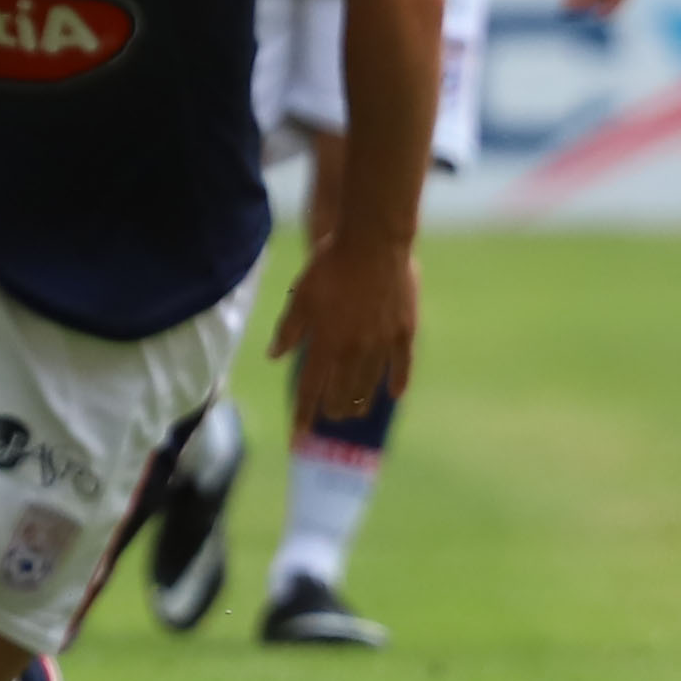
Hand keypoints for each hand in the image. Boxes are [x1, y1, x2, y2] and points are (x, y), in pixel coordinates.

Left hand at [272, 233, 416, 425]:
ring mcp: (383, 342)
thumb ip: (289, 330)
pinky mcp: (405, 330)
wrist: (372, 244)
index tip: (299, 435)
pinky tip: (395, 395)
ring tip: (354, 414)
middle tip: (328, 419)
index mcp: (325, 343)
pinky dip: (398, 381)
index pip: (310, 388)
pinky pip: (402, 364)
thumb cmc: (329, 265)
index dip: (304, 413)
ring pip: (371, 383)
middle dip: (332, 409)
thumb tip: (275, 357)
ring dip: (360, 401)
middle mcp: (354, 350)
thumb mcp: (299, 296)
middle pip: (342, 391)